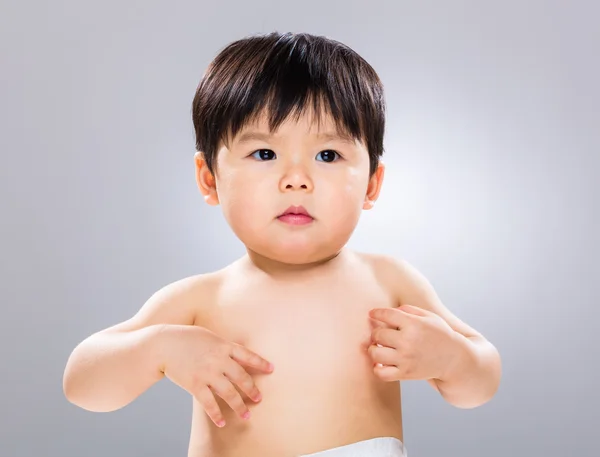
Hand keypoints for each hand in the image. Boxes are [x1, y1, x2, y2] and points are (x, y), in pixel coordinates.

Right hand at [157, 325, 273, 426]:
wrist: (163, 344)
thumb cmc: (185, 337)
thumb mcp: (208, 336)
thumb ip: (222, 345)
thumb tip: (235, 353)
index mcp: (223, 346)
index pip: (247, 355)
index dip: (260, 363)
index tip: (271, 369)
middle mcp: (219, 360)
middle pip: (241, 377)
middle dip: (252, 390)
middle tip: (259, 398)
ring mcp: (207, 373)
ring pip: (229, 393)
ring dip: (239, 405)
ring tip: (246, 415)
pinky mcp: (195, 384)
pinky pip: (209, 403)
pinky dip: (217, 414)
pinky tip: (222, 422)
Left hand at [367, 304, 461, 381]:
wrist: (454, 359)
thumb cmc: (440, 335)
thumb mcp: (429, 316)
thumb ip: (408, 309)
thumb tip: (387, 312)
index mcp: (414, 324)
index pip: (386, 315)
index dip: (376, 313)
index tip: (372, 313)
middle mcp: (408, 341)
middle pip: (378, 334)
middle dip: (377, 333)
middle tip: (381, 334)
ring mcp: (406, 359)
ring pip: (375, 354)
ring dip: (373, 350)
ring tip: (379, 348)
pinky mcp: (406, 374)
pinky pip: (381, 373)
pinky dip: (377, 369)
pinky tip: (381, 363)